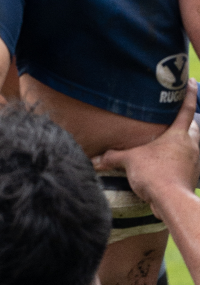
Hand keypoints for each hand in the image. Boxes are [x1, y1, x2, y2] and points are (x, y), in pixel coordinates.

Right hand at [94, 80, 199, 218]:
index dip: (187, 94)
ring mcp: (194, 162)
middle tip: (179, 116)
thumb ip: (113, 156)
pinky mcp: (193, 177)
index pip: (185, 109)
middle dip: (190, 120)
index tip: (190, 81)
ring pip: (194, 145)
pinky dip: (183, 160)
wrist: (172, 203)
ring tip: (173, 140)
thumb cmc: (154, 174)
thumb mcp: (130, 161)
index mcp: (177, 134)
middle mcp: (190, 145)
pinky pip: (190, 163)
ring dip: (186, 141)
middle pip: (195, 126)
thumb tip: (95, 158)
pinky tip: (171, 163)